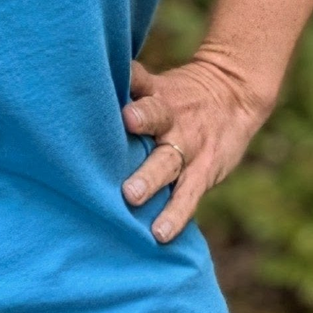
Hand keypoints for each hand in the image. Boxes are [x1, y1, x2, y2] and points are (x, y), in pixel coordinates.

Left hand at [120, 52, 273, 242]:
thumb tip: (78, 84)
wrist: (235, 95)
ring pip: (168, 161)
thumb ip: (129, 88)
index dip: (128, 78)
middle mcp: (170, 116)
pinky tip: (160, 234)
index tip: (112, 84)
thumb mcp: (158, 83)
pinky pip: (188, 195)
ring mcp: (187, 145)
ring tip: (132, 196)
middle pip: (155, 116)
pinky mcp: (203, 172)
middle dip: (141, 121)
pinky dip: (175, 215)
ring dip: (150, 178)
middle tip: (124, 124)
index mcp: (156, 91)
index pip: (139, 79)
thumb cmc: (180, 93)